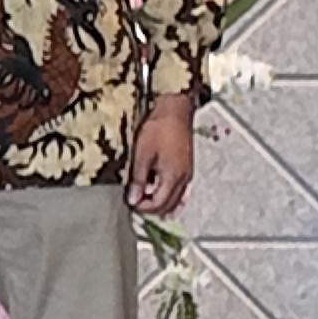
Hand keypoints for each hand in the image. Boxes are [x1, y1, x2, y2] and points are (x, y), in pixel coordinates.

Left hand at [126, 91, 195, 215]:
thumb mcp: (142, 155)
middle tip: (135, 201)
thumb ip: (139, 180)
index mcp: (173, 177)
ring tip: (144, 195)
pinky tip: (157, 188)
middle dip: (151, 207)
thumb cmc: (159, 128)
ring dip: (160, 202)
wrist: (175, 111)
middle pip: (169, 205)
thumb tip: (134, 199)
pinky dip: (169, 194)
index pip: (158, 204)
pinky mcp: (187, 167)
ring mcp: (187, 173)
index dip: (143, 207)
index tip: (130, 202)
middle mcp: (184, 178)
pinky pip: (180, 189)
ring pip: (176, 199)